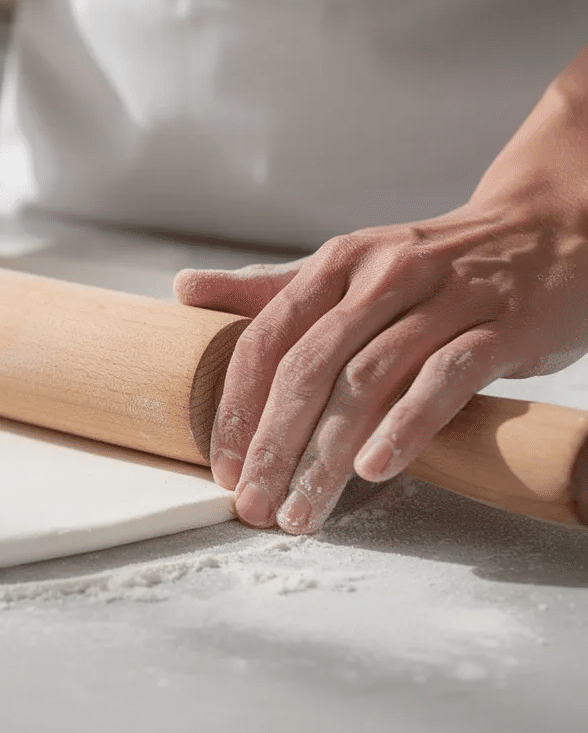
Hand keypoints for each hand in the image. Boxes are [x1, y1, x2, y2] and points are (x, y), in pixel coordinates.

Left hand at [174, 78, 587, 533]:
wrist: (551, 229)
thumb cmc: (435, 265)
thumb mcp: (350, 266)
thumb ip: (271, 290)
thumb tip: (184, 290)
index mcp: (337, 264)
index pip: (267, 339)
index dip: (238, 407)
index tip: (222, 466)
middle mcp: (383, 276)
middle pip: (309, 368)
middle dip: (272, 445)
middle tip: (253, 502)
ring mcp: (444, 299)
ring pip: (368, 381)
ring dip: (327, 454)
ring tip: (302, 508)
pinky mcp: (501, 326)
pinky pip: (445, 378)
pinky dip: (406, 426)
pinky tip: (375, 470)